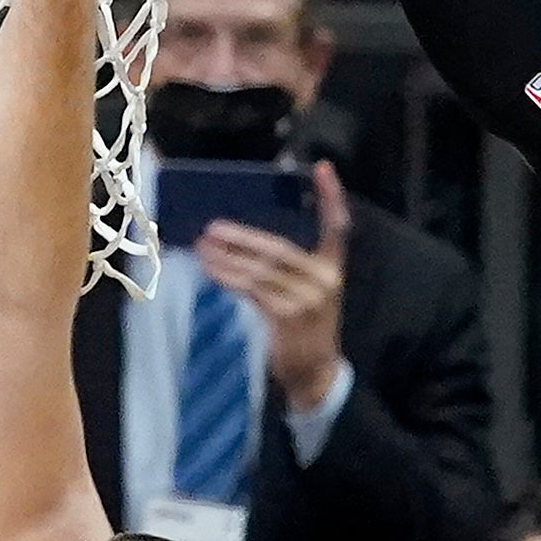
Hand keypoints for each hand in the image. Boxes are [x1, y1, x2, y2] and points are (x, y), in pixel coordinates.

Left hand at [194, 161, 348, 410]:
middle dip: (241, 237)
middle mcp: (324, 280)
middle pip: (278, 248)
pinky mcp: (287, 315)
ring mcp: (307, 299)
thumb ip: (289, 269)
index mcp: (333, 268)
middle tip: (212, 228)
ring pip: (258, 269)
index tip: (321, 167)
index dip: (332, 197)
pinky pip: (250, 289)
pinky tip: (210, 269)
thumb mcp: (309, 293)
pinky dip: (227, 276)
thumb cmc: (305, 328)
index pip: (338, 226)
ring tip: (202, 247)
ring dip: (225, 257)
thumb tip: (243, 242)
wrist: (315, 372)